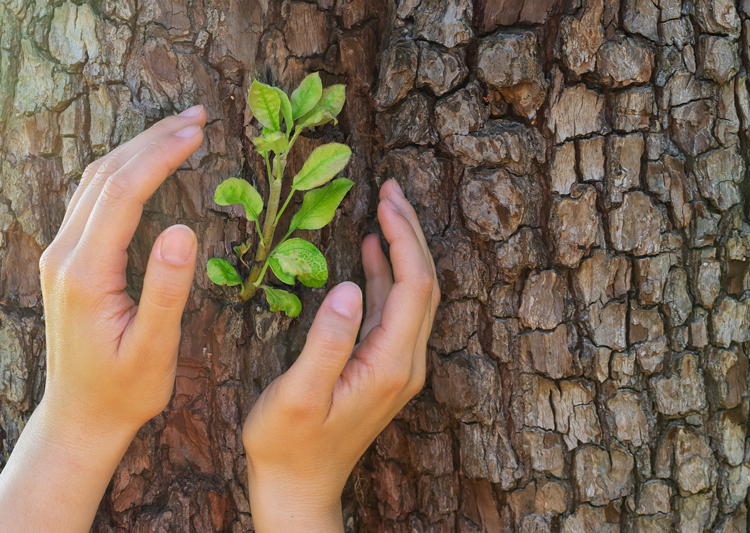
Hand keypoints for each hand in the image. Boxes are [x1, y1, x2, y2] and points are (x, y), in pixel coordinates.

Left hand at [0, 105, 205, 532]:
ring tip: (180, 130)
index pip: (124, 193)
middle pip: (106, 175)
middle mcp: (65, 254)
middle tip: (198, 116)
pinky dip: (124, 171)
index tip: (199, 132)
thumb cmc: (125, 389)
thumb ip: (166, 289)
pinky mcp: (68, 261)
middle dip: (152, 140)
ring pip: (95, 182)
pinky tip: (148, 165)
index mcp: (86, 273)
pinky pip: (92, 199)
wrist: (81, 415)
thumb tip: (185, 230)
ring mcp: (61, 255)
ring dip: (137, 149)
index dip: (162, 156)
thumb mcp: (154, 347)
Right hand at [242, 179, 439, 531]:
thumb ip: (326, 342)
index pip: (413, 286)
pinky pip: (395, 311)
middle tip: (391, 190)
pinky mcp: (386, 367)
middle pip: (424, 285)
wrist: (300, 487)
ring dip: (402, 250)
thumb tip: (349, 285)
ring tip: (385, 208)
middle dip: (410, 233)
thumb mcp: (297, 395)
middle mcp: (406, 362)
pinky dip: (387, 276)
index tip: (385, 201)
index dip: (403, 239)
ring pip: (414, 295)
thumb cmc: (288, 444)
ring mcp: (399, 365)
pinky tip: (372, 252)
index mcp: (390, 364)